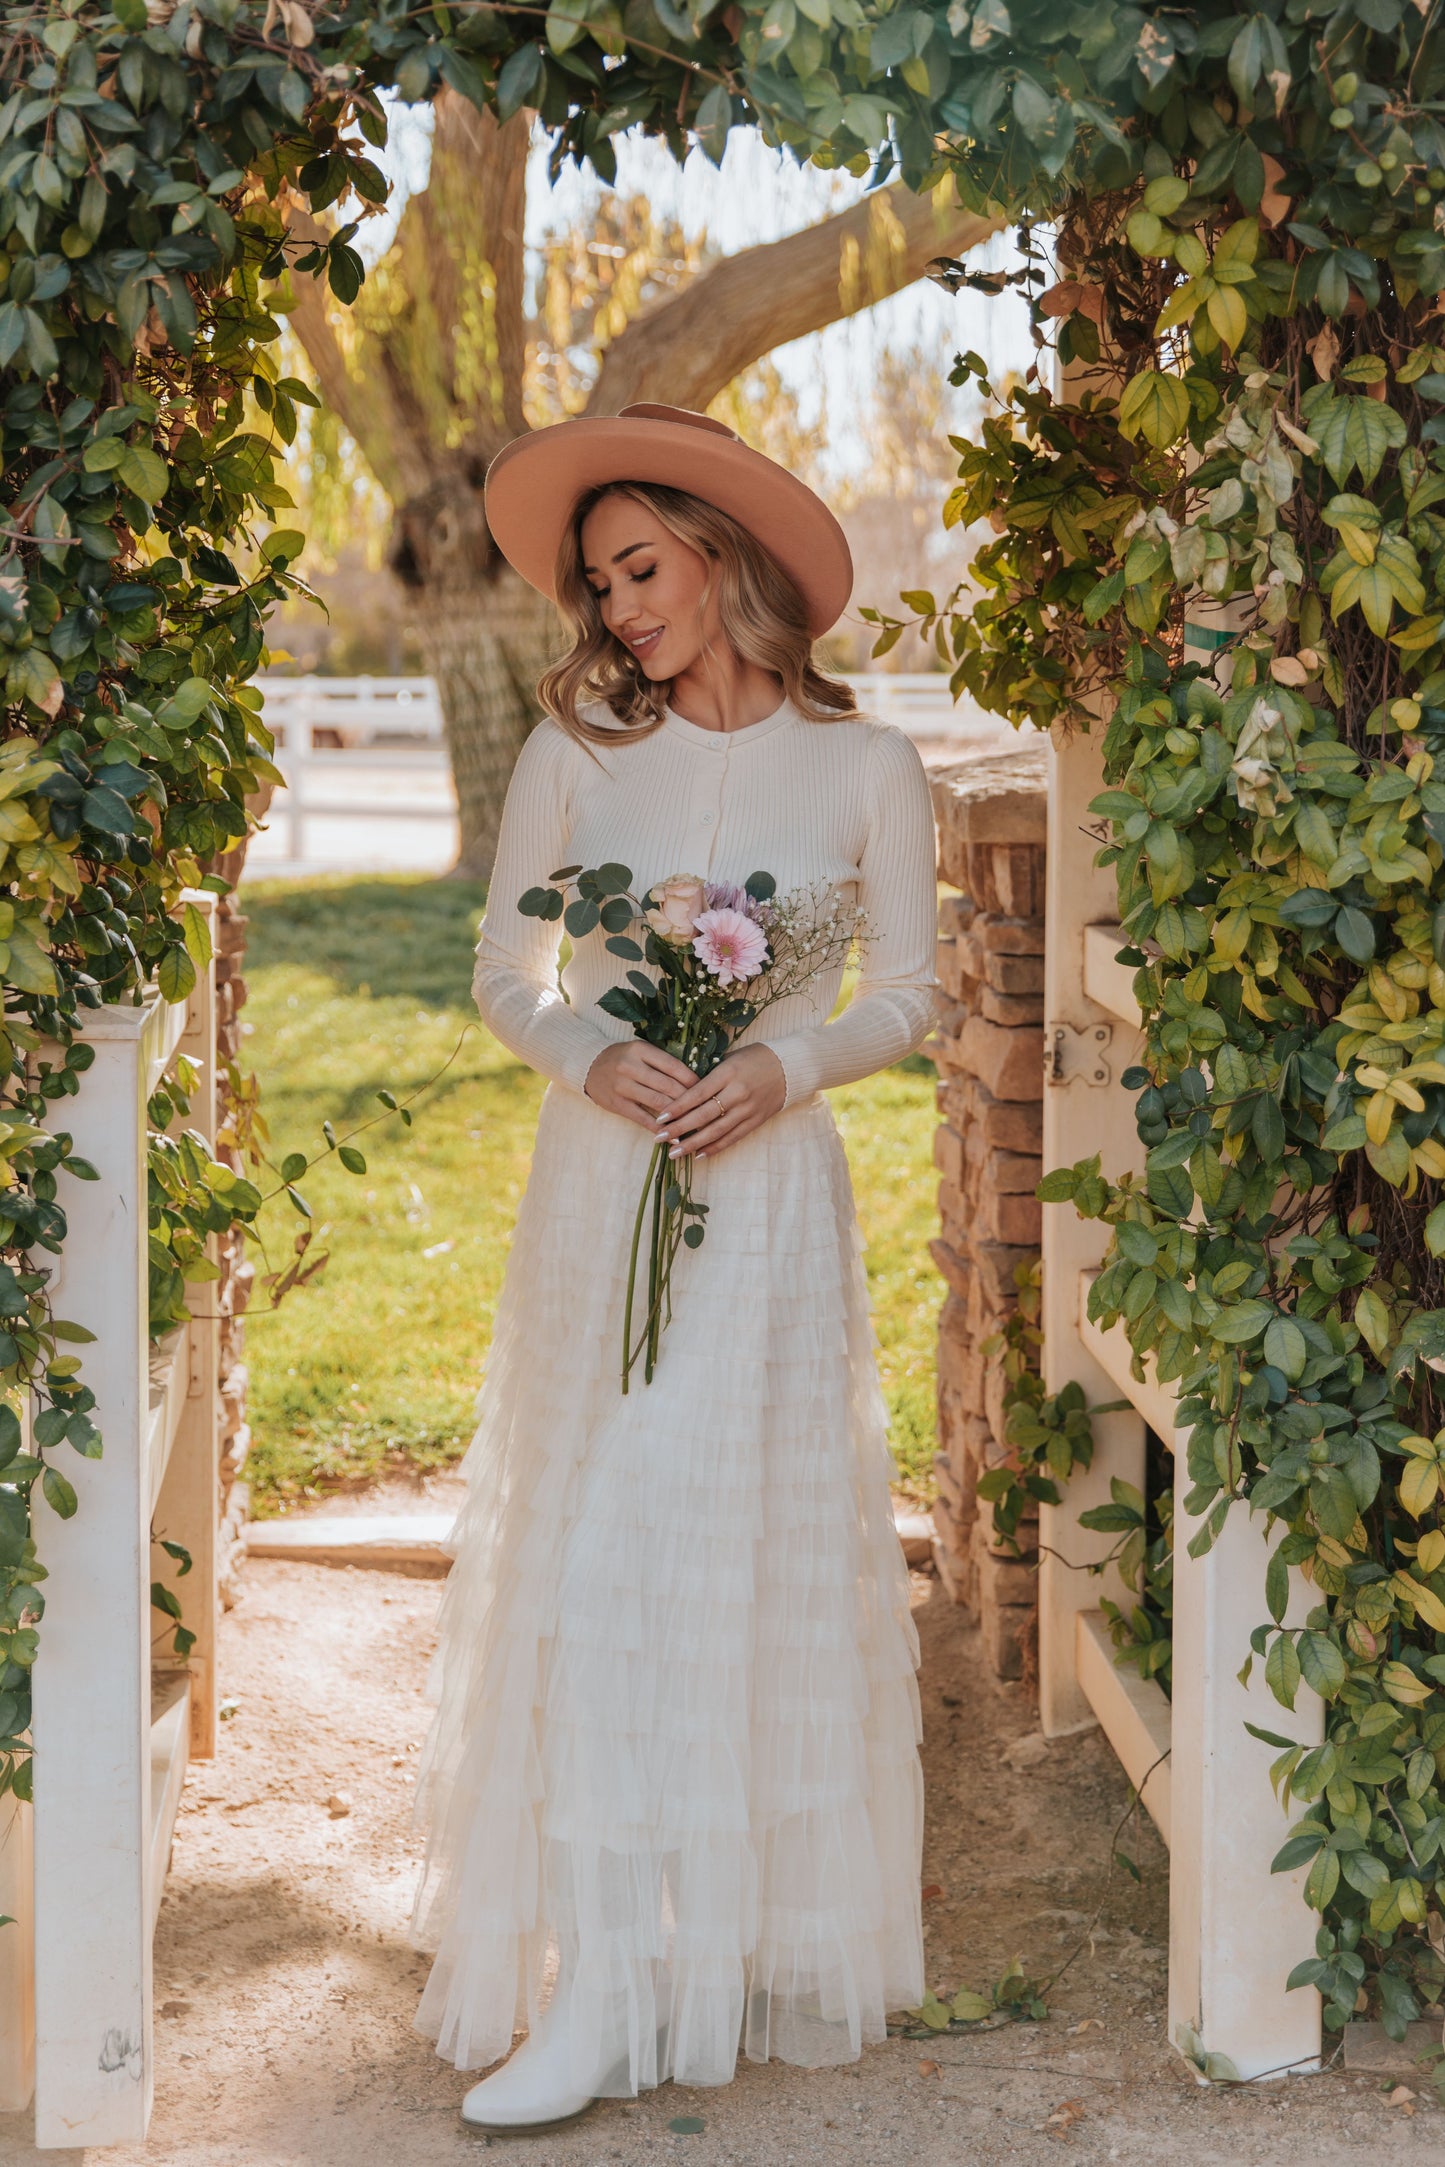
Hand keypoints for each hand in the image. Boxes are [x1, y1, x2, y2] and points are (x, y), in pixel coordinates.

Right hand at [583, 1040, 696, 1131]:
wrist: (589, 1065)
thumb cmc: (622, 1058)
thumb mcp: (641, 1052)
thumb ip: (662, 1063)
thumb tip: (695, 1082)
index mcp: (641, 1049)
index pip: (674, 1066)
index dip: (693, 1080)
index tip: (708, 1091)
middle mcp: (631, 1066)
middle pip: (668, 1085)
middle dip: (690, 1100)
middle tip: (707, 1110)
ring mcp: (622, 1086)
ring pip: (658, 1102)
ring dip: (679, 1116)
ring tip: (696, 1124)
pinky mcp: (617, 1103)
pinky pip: (643, 1118)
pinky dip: (660, 1129)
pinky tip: (673, 1136)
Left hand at [656, 1044, 786, 1160]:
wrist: (790, 1066)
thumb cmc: (755, 1058)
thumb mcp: (730, 1057)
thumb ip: (709, 1074)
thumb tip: (682, 1090)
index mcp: (728, 1072)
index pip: (697, 1093)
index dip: (677, 1107)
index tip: (660, 1118)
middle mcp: (737, 1092)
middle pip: (703, 1115)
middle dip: (679, 1129)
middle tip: (659, 1138)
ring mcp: (748, 1109)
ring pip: (716, 1131)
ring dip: (693, 1144)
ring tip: (674, 1153)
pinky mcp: (756, 1120)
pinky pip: (732, 1137)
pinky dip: (715, 1147)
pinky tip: (698, 1155)